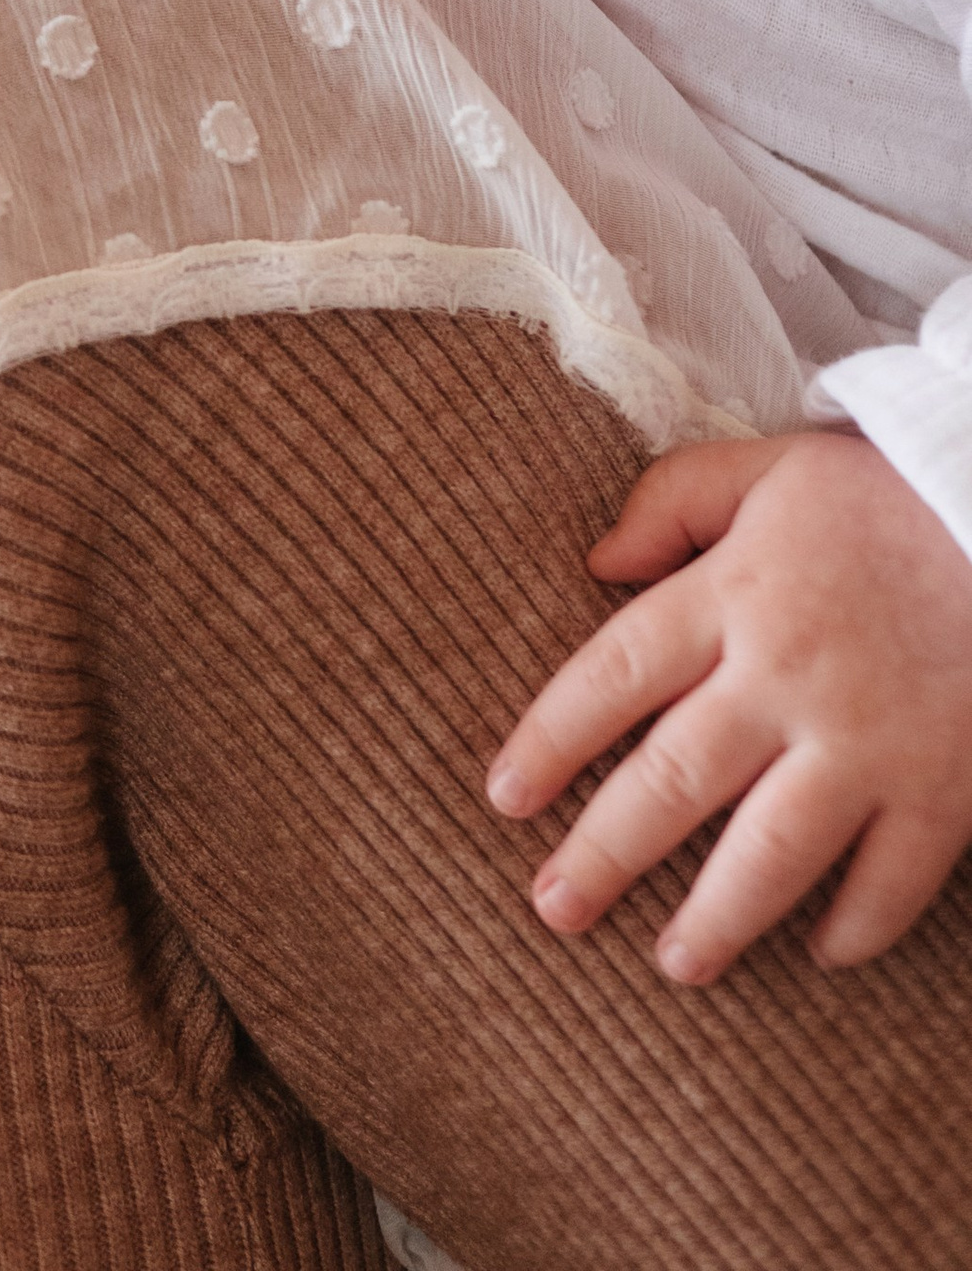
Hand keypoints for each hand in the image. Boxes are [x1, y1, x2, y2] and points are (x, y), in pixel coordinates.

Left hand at [486, 429, 971, 983]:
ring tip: (672, 964)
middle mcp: (790, 678)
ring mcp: (870, 743)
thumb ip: (674, 500)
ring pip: (773, 852)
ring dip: (717, 918)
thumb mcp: (770, 467)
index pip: (614, 674)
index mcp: (735, 593)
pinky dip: (856, 927)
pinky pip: (892, 881)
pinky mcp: (945, 790)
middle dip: (605, 853)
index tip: (505, 797)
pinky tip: (819, 952)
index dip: (550, 739)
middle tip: (556, 909)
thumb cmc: (889, 495)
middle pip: (676, 779)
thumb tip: (596, 561)